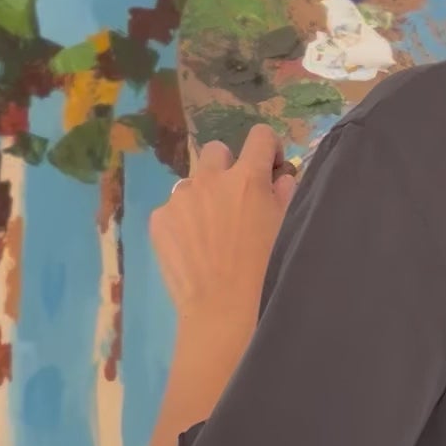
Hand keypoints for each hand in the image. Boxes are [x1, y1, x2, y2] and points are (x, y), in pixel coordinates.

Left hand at [150, 125, 296, 322]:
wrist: (224, 310)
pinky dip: (182, 222)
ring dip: (202, 196)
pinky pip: (172, 209)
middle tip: (235, 200)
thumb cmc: (266, 271)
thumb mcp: (287, 227)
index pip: (260, 136)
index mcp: (248, 177)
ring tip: (210, 232)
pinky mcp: (159, 220)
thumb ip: (284, 193)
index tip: (270, 171)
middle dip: (228, 168)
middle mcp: (210, 179)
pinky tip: (191, 249)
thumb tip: (279, 177)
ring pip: (191, 182)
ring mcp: (180, 198)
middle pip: (217, 150)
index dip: (268, 150)